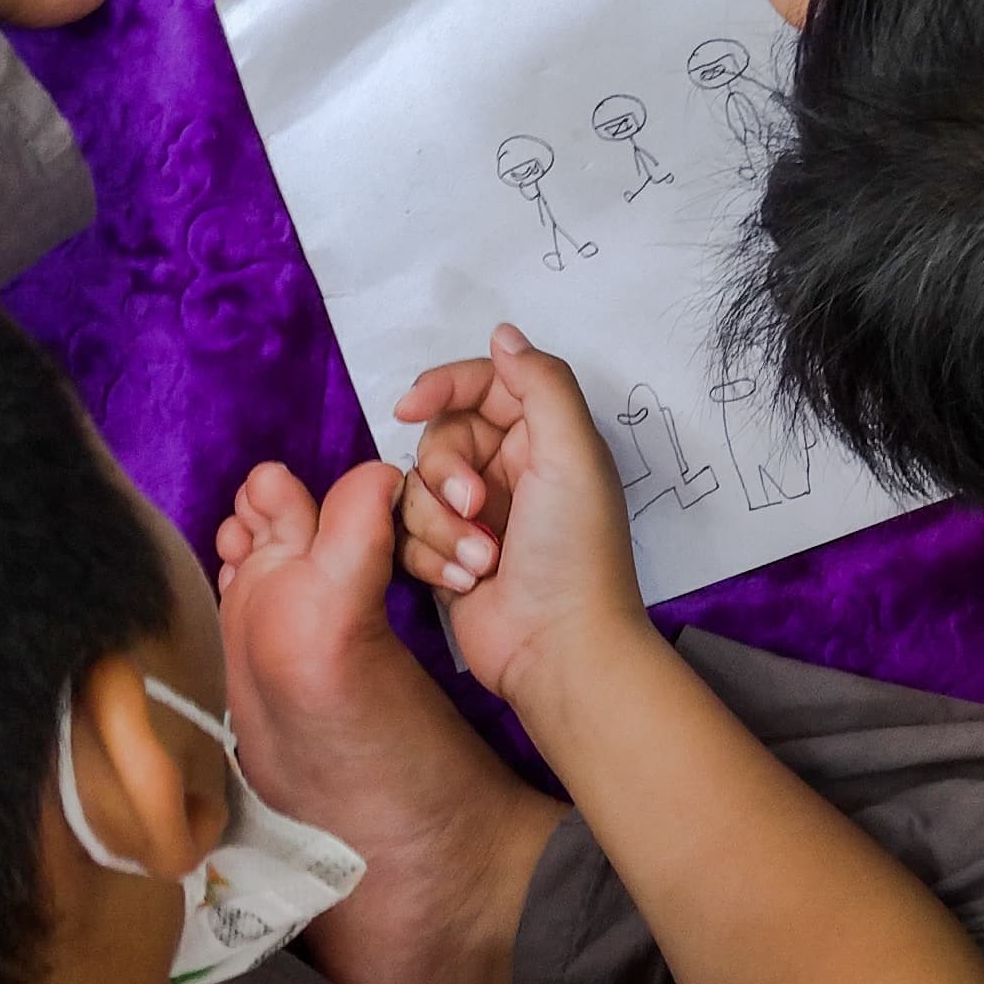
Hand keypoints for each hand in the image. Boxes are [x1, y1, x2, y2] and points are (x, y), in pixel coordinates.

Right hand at [393, 327, 654, 701]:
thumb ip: (540, 383)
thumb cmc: (575, 554)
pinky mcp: (449, 555)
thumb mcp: (572, 454)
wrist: (557, 649)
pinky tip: (466, 583)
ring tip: (481, 561)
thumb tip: (503, 334)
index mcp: (544, 437)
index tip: (409, 406)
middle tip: (476, 507)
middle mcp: (510, 469)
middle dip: (446, 474)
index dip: (441, 387)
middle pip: (439, 437)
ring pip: (416, 489)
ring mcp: (477, 514)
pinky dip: (431, 557)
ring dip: (442, 526)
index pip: (479, 385)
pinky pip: (408, 534)